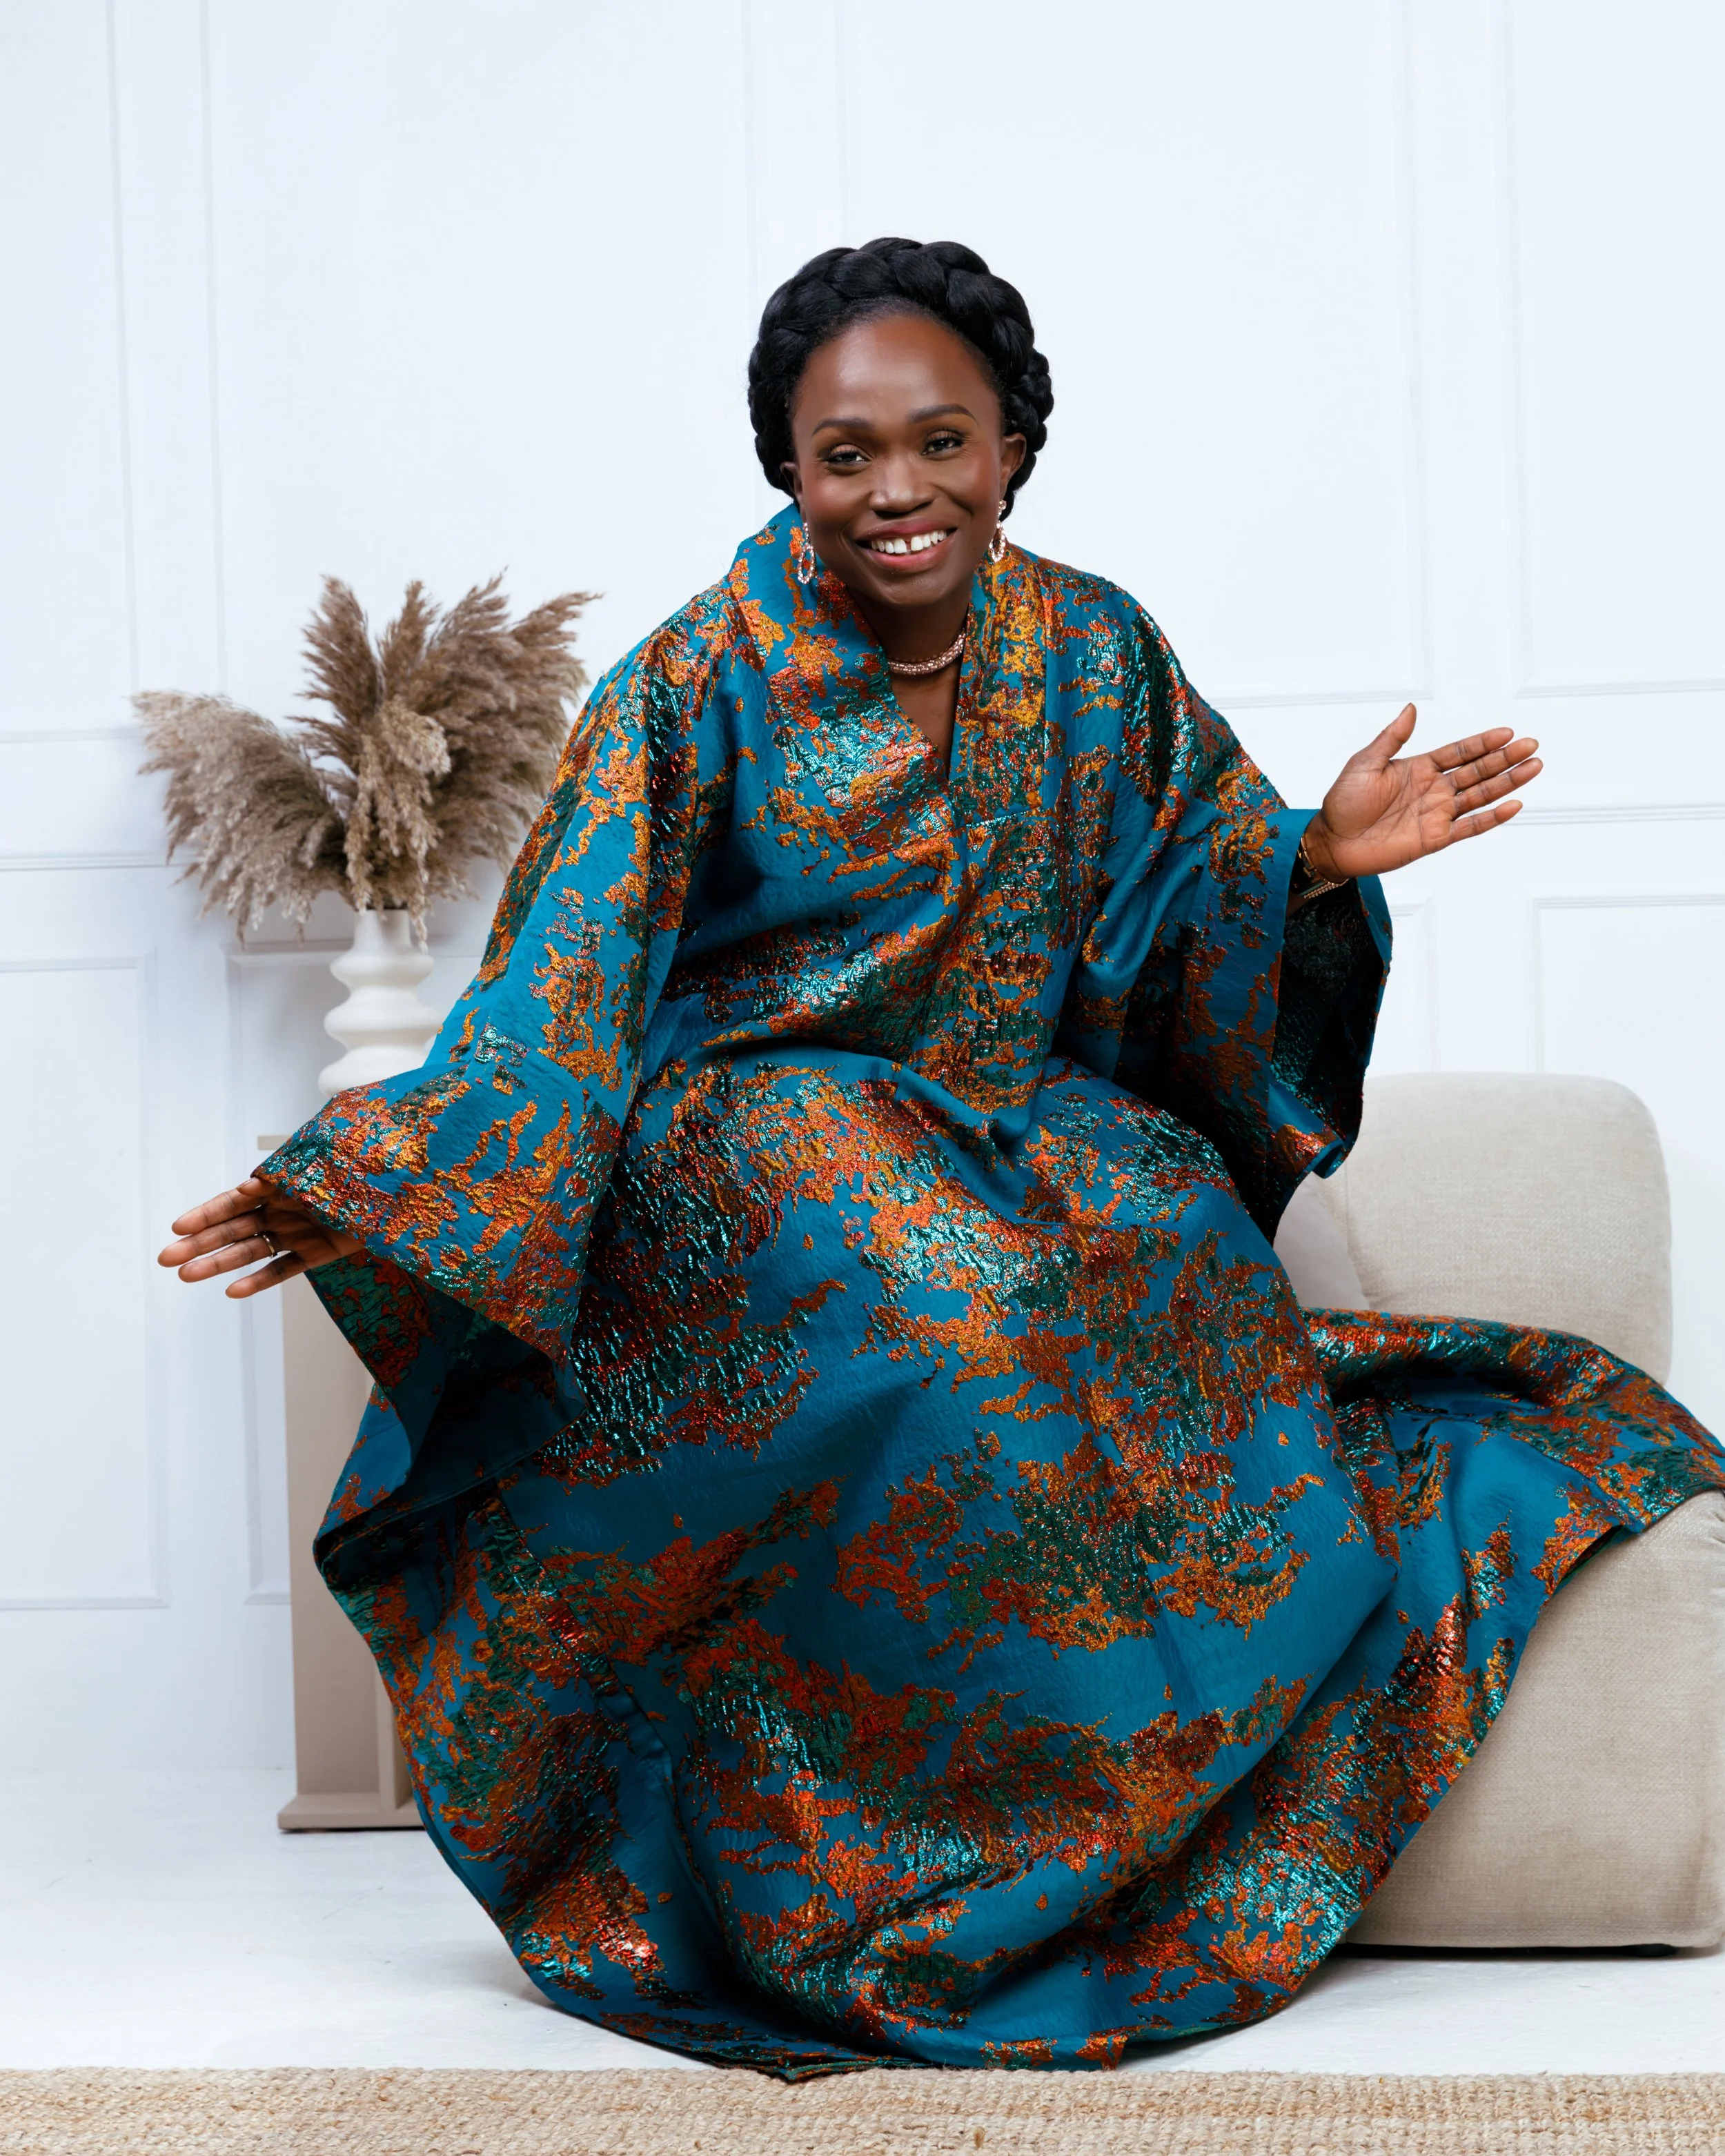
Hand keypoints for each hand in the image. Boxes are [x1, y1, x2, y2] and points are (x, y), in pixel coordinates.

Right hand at [158, 1175, 360, 1298]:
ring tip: (186, 1276)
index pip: (234, 1200)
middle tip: (166, 1259)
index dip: (206, 1214)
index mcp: (280, 1184)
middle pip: (233, 1228)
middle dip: (199, 1243)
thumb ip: (289, 1172)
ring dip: (218, 1263)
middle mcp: (283, 1209)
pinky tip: (233, 1292)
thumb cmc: (362, 1164)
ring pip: (250, 1251)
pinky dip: (259, 1281)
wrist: (402, 1188)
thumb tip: (251, 1182)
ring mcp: (298, 1232)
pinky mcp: (318, 1253)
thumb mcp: (324, 1159)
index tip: (177, 1227)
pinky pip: (284, 1270)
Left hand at [1302, 704, 1541, 881]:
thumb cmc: (1342, 802)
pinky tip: (1514, 805)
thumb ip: (1392, 738)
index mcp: (1418, 768)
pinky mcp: (1434, 839)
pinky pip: (1470, 827)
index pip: (1459, 752)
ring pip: (1480, 795)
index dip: (1483, 743)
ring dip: (1507, 782)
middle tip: (1531, 746)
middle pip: (1477, 771)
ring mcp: (1436, 814)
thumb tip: (1411, 708)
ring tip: (1533, 767)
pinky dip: (1492, 817)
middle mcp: (1432, 789)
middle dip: (1505, 759)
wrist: (1332, 842)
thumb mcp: (1365, 763)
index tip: (1507, 732)